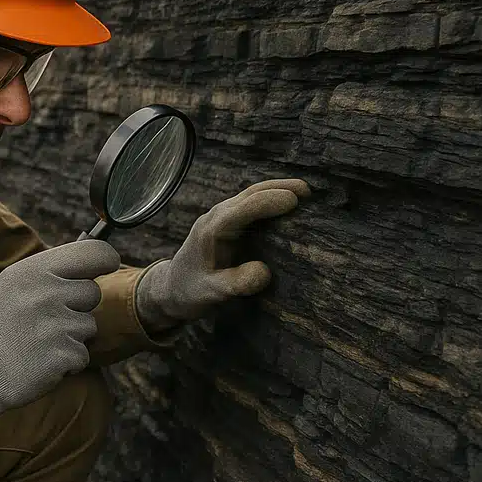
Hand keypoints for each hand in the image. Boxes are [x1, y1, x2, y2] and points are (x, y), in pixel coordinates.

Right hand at [0, 239, 120, 435]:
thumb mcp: (12, 286)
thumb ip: (48, 272)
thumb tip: (92, 260)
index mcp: (32, 271)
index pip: (93, 252)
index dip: (105, 260)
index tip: (108, 266)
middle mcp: (45, 293)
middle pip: (92, 292)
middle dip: (77, 308)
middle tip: (46, 321)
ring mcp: (54, 324)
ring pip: (89, 326)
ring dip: (71, 338)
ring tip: (39, 343)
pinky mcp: (62, 355)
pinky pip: (83, 354)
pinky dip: (67, 363)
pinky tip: (41, 362)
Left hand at [135, 178, 310, 331]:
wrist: (172, 288)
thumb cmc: (190, 291)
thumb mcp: (211, 293)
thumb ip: (236, 284)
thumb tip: (265, 272)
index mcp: (212, 230)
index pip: (243, 209)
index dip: (269, 202)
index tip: (295, 201)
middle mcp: (217, 217)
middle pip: (250, 194)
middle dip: (279, 188)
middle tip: (308, 191)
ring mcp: (222, 217)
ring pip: (251, 195)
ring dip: (277, 190)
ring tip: (306, 192)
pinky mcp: (228, 222)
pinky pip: (251, 204)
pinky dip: (271, 200)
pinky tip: (290, 204)